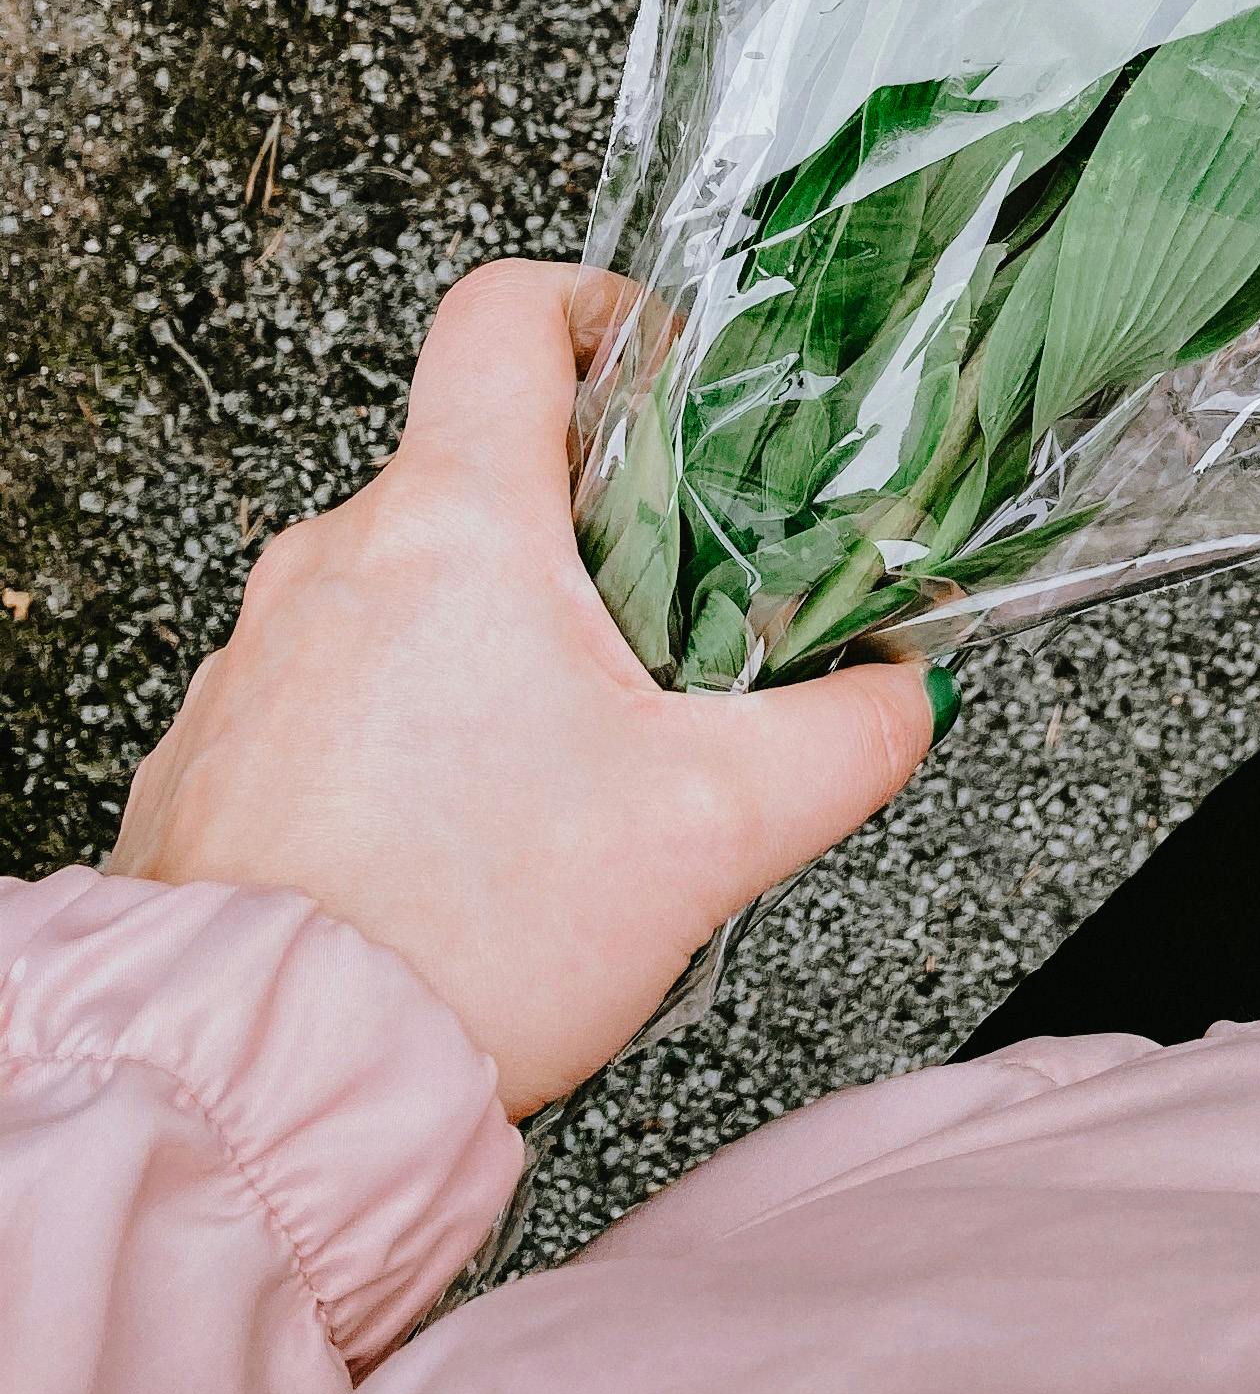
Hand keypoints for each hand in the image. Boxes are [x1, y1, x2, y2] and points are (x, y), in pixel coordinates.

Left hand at [110, 261, 943, 1117]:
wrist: (274, 1085)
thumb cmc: (470, 939)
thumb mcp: (716, 826)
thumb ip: (849, 736)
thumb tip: (914, 692)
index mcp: (455, 526)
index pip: (505, 313)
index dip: (597, 307)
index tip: (657, 367)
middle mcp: (331, 563)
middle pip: (471, 471)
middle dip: (577, 536)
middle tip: (657, 631)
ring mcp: (254, 659)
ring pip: (398, 594)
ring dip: (484, 646)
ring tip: (559, 768)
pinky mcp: (210, 757)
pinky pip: (324, 692)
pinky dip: (399, 732)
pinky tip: (456, 837)